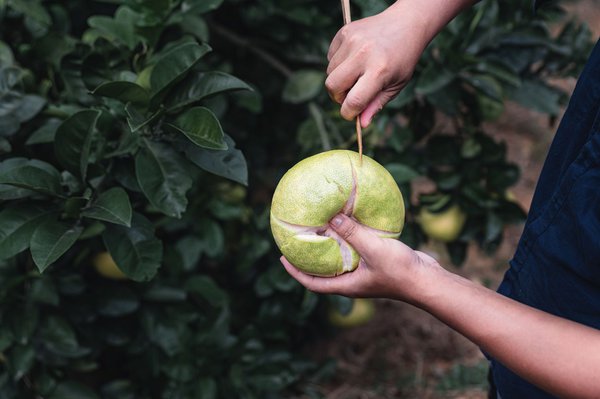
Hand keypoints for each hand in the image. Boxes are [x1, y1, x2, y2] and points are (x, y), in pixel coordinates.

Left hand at [281, 213, 440, 301]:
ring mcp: (365, 273)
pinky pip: (356, 251)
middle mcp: (352, 281)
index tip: (282, 257)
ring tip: (320, 229)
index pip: (312, 283)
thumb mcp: (373, 248)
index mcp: (346, 285)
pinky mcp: (377, 263)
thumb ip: (352, 232)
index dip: (295, 272)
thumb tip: (330, 217)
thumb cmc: (400, 271)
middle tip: (298, 240)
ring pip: (340, 260)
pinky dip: (349, 239)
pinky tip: (350, 223)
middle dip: (309, 258)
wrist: (428, 280)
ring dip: (329, 246)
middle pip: (323, 271)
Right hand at [326, 0, 475, 126]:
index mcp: (379, 71)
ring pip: (329, 72)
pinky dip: (338, 64)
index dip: (349, 113)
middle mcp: (363, 54)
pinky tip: (354, 59)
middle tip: (351, 94)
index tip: (352, 113)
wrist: (406, 24)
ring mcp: (352, 41)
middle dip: (338, 96)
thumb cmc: (402, 59)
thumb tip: (361, 124)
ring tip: (357, 74)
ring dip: (339, 80)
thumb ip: (377, 104)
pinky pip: (330, 57)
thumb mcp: (396, 85)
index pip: (353, 101)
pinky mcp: (344, 32)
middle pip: (332, 86)